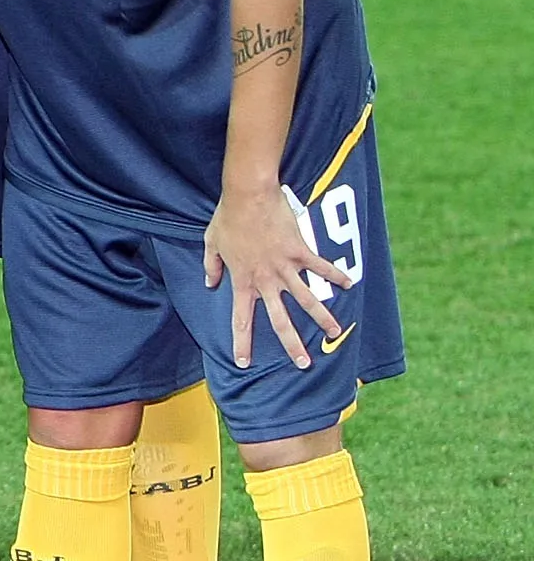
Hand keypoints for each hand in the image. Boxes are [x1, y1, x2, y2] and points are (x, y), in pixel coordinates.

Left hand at [203, 183, 349, 369]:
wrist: (248, 196)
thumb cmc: (228, 218)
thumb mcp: (211, 243)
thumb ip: (211, 267)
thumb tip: (210, 283)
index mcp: (243, 281)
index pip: (241, 319)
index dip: (242, 342)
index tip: (243, 363)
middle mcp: (266, 280)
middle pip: (280, 320)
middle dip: (292, 344)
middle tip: (303, 364)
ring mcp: (285, 267)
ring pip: (307, 299)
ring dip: (323, 318)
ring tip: (335, 334)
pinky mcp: (300, 251)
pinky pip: (322, 267)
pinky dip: (336, 275)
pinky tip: (350, 284)